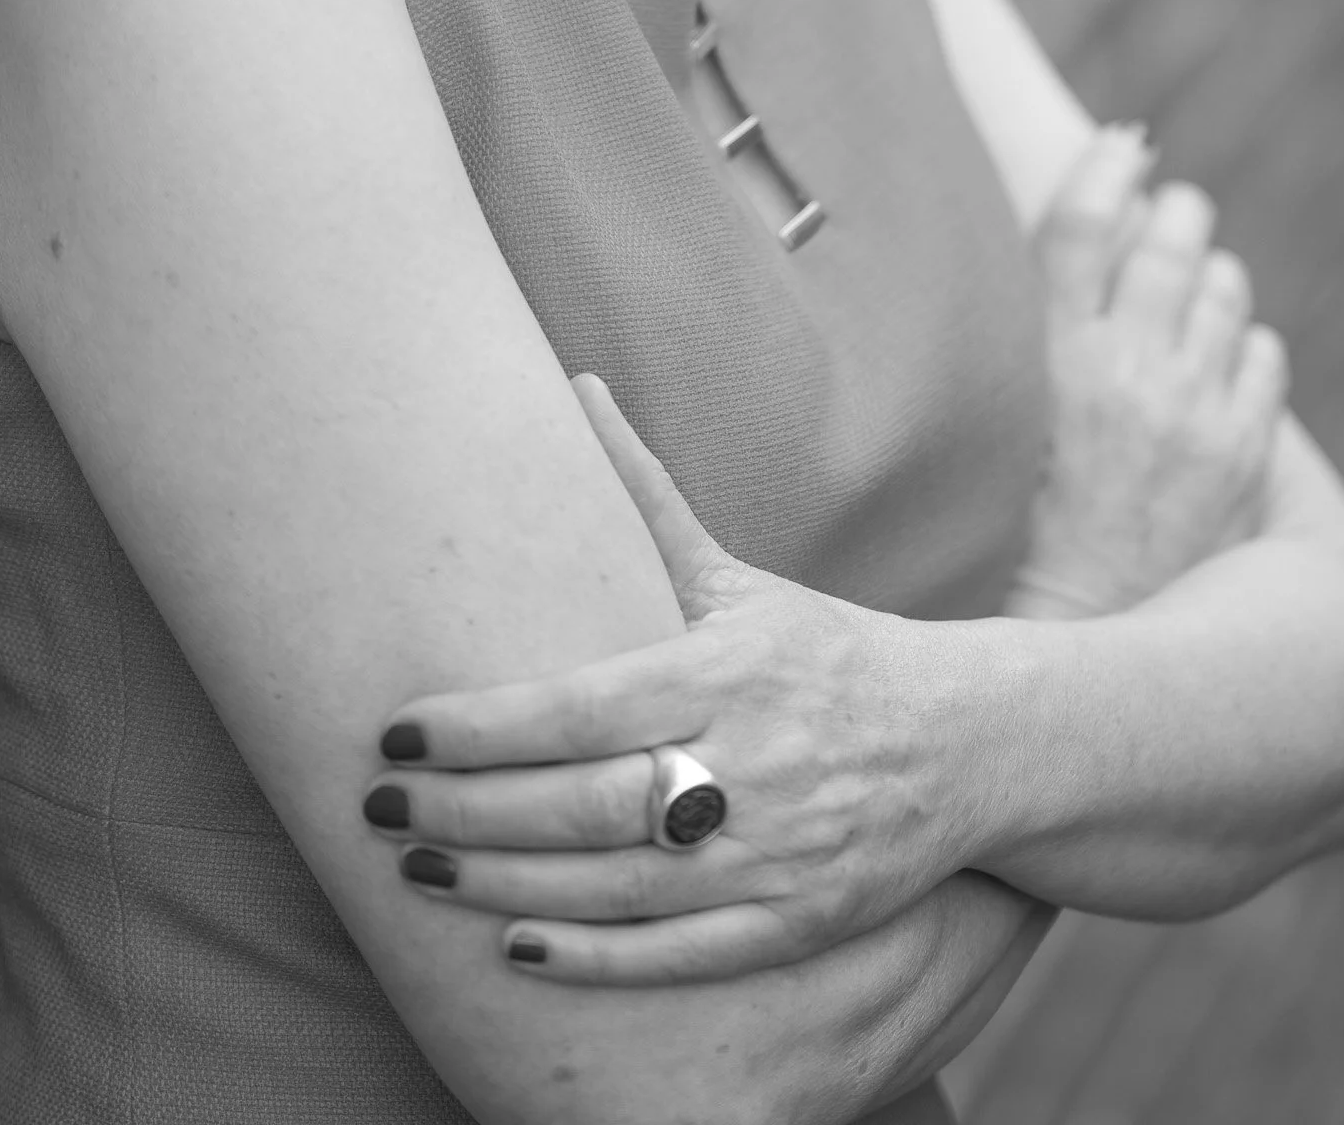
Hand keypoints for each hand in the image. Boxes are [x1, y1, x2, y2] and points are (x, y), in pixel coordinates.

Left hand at [363, 375, 983, 984]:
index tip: (398, 732)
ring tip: (418, 873)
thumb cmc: (826, 652)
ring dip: (507, 885)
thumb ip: (644, 496)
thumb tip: (576, 384)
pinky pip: (681, 955)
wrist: (964, 743)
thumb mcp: (736, 578)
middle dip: (470, 813)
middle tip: (379, 810)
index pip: (582, 709)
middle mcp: (752, 763)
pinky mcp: (798, 922)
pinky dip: (596, 958)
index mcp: (729, 670)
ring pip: (619, 884)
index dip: (483, 728)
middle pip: (586, 802)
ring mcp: (777, 852)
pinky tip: (517, 949)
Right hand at [1007, 125, 1287, 621]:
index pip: (1081, 224)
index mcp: (1049, 361)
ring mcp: (1194, 415)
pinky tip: (1216, 370)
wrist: (1085, 628)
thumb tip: (1097, 213)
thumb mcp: (1007, 408)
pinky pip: (1263, 352)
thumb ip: (1044, 317)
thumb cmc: (1025, 513)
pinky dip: (1243, 347)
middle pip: (1169, 238)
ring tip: (1190, 303)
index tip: (1123, 143)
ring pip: (1225, 288)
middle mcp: (1125, 377)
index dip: (1105, 166)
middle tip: (1173, 213)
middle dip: (1176, 212)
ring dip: (1210, 279)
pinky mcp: (1245, 454)